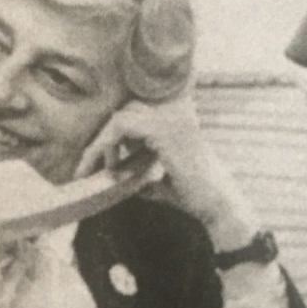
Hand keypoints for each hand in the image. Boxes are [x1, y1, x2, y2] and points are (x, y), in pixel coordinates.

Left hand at [73, 96, 259, 248]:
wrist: (215, 203)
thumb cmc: (188, 190)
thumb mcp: (155, 169)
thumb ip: (135, 158)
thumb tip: (108, 161)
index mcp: (175, 109)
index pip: (133, 107)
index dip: (112, 130)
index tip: (97, 157)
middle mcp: (175, 104)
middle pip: (123, 109)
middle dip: (103, 137)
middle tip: (91, 165)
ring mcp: (170, 113)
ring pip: (118, 116)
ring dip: (101, 143)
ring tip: (94, 169)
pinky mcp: (162, 127)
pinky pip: (120, 125)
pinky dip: (105, 146)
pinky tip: (107, 168)